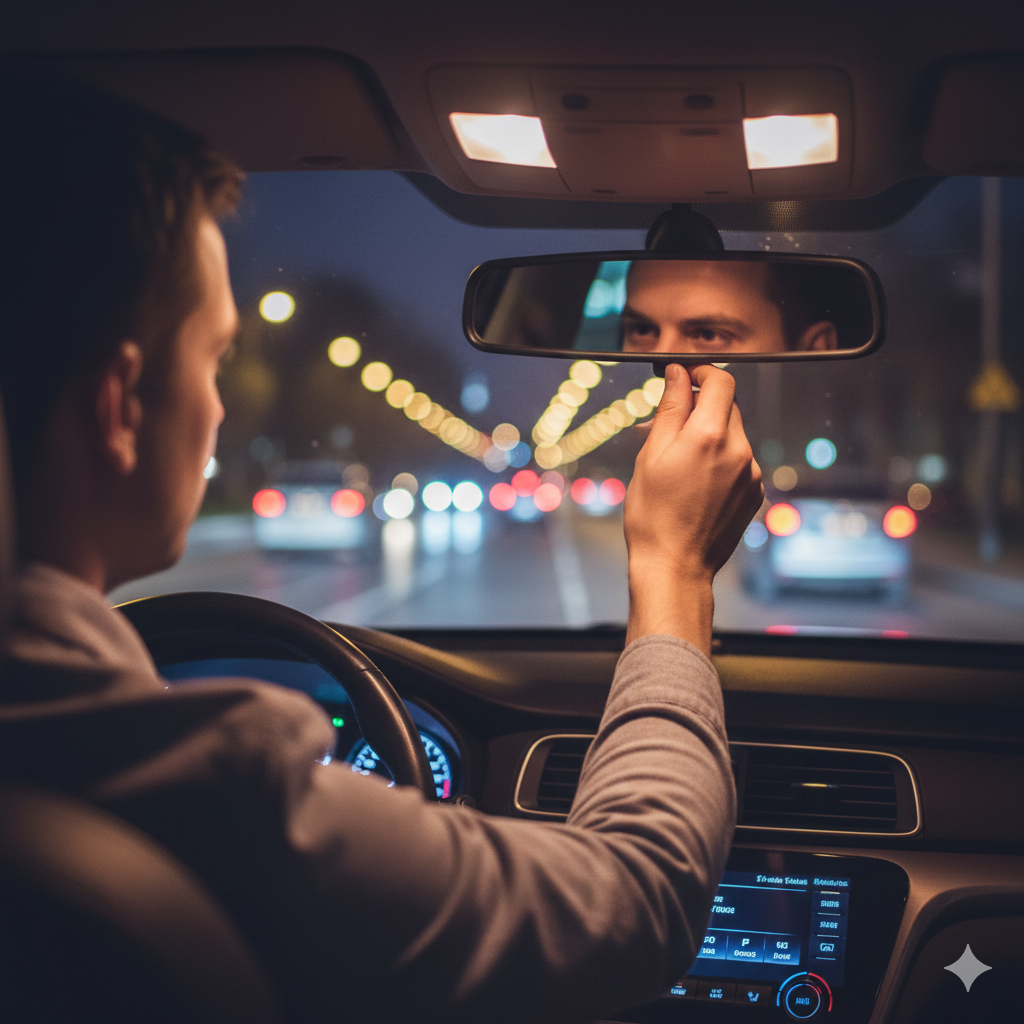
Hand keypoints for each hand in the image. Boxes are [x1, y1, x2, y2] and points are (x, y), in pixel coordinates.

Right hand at [623, 364, 762, 652]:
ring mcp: (751, 473)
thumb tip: (677, 374)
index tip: (682, 377)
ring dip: (708, 435)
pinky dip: (719, 459)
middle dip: (699, 407)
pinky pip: (739, 460)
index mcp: (709, 436)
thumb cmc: (653, 516)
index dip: (701, 372)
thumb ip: (670, 409)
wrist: (674, 566)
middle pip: (727, 406)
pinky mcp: (754, 492)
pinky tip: (694, 482)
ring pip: (732, 434)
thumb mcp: (651, 455)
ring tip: (676, 461)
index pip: (721, 381)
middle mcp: (739, 450)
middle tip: (666, 425)